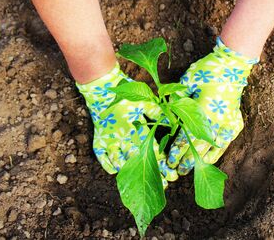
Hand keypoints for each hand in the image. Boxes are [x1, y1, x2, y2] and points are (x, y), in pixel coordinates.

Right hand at [77, 63, 177, 186]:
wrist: (102, 88)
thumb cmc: (126, 94)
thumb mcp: (146, 101)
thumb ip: (159, 113)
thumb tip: (174, 122)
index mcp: (136, 128)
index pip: (152, 150)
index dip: (163, 163)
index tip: (172, 173)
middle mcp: (123, 136)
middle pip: (140, 160)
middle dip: (153, 173)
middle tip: (165, 185)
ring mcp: (110, 140)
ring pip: (121, 162)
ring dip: (133, 173)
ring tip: (143, 183)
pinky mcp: (99, 140)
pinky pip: (103, 157)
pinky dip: (109, 165)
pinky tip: (117, 171)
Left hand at [167, 37, 257, 174]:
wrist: (232, 65)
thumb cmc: (207, 71)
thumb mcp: (187, 83)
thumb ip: (176, 100)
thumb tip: (164, 114)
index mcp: (203, 112)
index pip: (187, 138)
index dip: (177, 150)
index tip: (168, 159)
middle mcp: (217, 122)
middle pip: (199, 148)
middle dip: (187, 161)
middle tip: (176, 170)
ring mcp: (228, 124)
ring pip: (213, 149)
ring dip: (201, 161)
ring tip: (191, 170)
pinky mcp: (235, 123)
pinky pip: (225, 143)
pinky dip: (216, 153)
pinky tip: (208, 160)